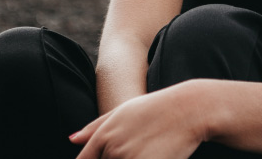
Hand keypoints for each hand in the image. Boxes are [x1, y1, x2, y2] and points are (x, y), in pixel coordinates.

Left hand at [71, 88, 204, 158]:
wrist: (190, 109)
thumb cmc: (157, 108)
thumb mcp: (123, 111)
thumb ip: (95, 127)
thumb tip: (72, 140)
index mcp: (103, 136)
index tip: (114, 155)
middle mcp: (112, 149)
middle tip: (140, 148)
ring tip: (148, 149)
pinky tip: (156, 154)